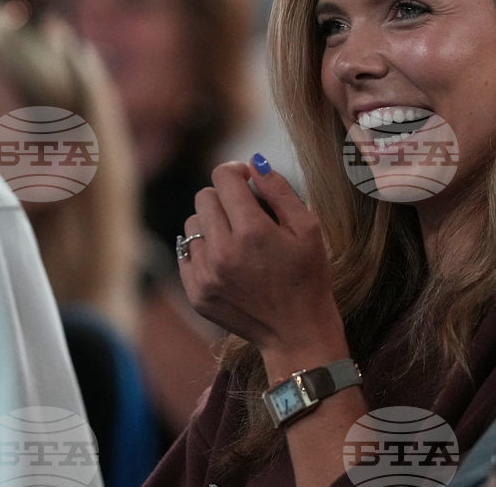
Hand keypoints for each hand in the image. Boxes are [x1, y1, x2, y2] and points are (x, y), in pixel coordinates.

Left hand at [179, 155, 343, 358]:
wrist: (297, 333)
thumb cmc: (309, 277)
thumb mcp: (308, 229)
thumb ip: (280, 190)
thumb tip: (254, 162)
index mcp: (253, 231)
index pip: (224, 177)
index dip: (237, 172)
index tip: (249, 181)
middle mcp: (223, 251)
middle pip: (204, 196)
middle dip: (225, 197)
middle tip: (247, 214)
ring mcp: (206, 274)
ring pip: (192, 223)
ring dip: (212, 223)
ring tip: (237, 240)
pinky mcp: (196, 292)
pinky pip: (186, 252)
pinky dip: (204, 250)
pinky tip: (227, 261)